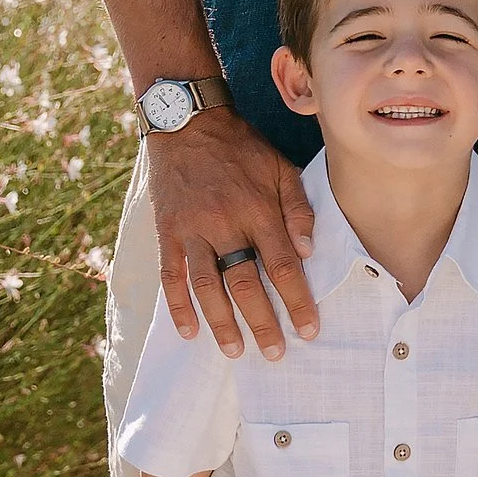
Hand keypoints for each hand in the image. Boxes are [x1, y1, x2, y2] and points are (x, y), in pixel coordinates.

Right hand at [148, 114, 319, 357]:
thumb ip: (298, 208)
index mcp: (258, 210)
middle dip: (262, 323)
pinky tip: (190, 331)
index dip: (297, 301)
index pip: (283, 267)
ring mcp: (193, 230)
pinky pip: (172, 276)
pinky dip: (179, 306)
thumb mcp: (280, 167)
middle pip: (246, 284)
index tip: (308, 330)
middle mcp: (225, 224)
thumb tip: (309, 250)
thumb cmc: (241, 148)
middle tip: (274, 353)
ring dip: (222, 323)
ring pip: (208, 287)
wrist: (187, 123)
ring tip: (235, 351)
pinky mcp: (168, 232)